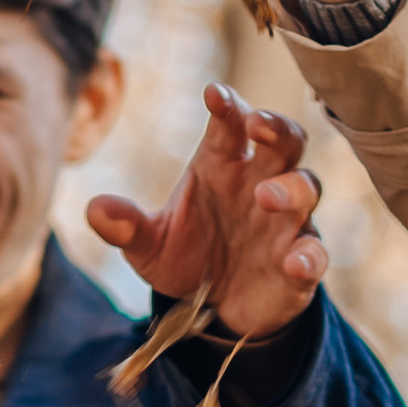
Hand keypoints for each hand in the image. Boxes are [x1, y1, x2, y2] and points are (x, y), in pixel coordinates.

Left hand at [84, 82, 326, 338]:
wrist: (213, 311)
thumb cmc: (186, 258)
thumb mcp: (149, 246)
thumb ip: (127, 226)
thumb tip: (94, 210)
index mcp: (221, 165)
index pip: (229, 125)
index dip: (227, 106)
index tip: (213, 95)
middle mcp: (260, 183)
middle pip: (285, 139)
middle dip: (276, 126)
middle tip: (257, 125)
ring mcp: (286, 222)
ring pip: (306, 186)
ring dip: (290, 187)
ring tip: (266, 197)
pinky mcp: (299, 263)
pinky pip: (314, 252)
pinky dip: (308, 254)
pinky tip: (293, 261)